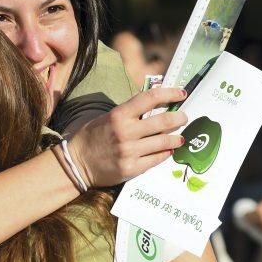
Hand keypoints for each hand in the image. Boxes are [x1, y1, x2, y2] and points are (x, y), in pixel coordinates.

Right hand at [68, 87, 187, 187]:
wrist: (77, 163)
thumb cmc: (92, 137)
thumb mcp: (108, 118)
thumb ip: (130, 113)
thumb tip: (156, 107)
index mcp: (119, 115)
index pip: (150, 98)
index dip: (170, 93)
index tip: (181, 94)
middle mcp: (125, 132)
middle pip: (163, 121)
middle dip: (179, 118)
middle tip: (184, 117)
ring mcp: (129, 151)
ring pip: (164, 142)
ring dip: (176, 138)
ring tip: (179, 137)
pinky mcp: (132, 168)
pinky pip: (157, 159)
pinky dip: (166, 153)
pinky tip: (168, 150)